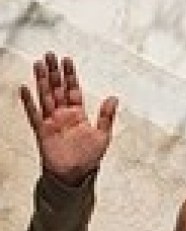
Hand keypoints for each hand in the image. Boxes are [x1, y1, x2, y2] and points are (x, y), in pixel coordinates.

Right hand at [20, 52, 118, 184]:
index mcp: (77, 114)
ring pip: (45, 96)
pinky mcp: (43, 131)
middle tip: (50, 55)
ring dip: (41, 81)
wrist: (75, 176)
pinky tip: (25, 89)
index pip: (73, 89)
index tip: (67, 60)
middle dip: (54, 72)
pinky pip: (34, 114)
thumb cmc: (88, 158)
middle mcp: (63, 115)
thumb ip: (107, 116)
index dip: (70, 75)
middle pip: (57, 89)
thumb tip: (114, 98)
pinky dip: (29, 102)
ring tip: (38, 65)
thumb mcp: (103, 136)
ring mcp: (52, 122)